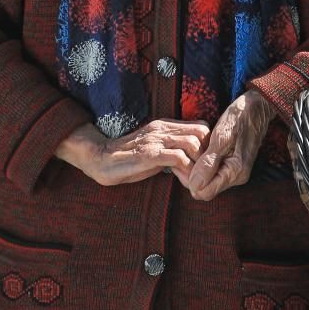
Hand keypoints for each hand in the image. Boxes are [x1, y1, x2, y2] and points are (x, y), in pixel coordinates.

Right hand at [55, 118, 209, 187]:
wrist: (100, 158)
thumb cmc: (128, 158)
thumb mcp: (154, 150)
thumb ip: (171, 150)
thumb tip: (193, 161)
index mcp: (165, 126)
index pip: (201, 126)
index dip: (208, 146)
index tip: (205, 166)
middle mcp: (163, 129)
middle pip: (202, 133)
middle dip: (207, 156)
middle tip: (203, 175)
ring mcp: (155, 140)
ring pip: (193, 144)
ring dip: (198, 166)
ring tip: (195, 182)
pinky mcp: (149, 154)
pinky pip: (178, 158)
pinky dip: (187, 172)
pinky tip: (185, 184)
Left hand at [187, 90, 276, 201]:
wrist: (256, 106)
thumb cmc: (238, 118)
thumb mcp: (221, 138)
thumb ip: (208, 163)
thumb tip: (194, 185)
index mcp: (235, 172)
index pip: (205, 192)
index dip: (190, 180)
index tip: (182, 162)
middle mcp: (237, 177)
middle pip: (206, 189)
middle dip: (193, 175)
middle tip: (186, 153)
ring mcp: (236, 172)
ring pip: (209, 180)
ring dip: (199, 168)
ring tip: (195, 149)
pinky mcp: (234, 165)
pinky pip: (214, 172)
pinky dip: (205, 163)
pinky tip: (202, 149)